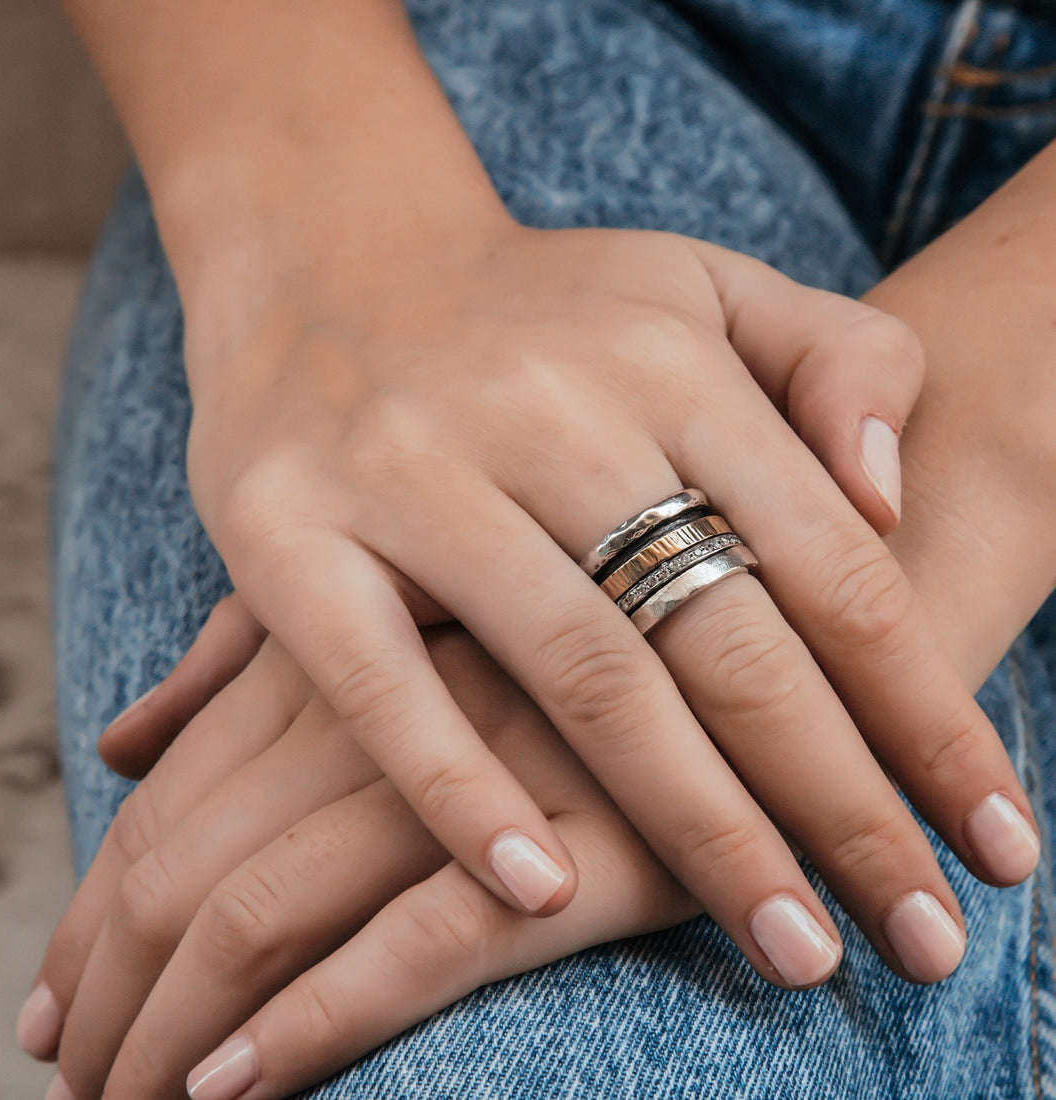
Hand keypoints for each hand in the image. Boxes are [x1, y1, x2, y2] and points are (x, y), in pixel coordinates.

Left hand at [30, 626, 702, 1098]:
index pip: (171, 794)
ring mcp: (492, 770)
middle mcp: (401, 693)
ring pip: (271, 905)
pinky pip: (414, 947)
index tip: (58, 1003)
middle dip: (112, 990)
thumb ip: (248, 657)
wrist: (768, 656)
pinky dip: (310, 1026)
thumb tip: (124, 736)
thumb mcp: (392, 620)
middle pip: (196, 858)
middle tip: (78, 1089)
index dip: (93, 909)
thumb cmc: (569, 642)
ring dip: (176, 1029)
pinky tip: (237, 1089)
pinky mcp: (588, 848)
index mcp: (348, 633)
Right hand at [183, 221, 1030, 970]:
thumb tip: (894, 496)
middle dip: (844, 805)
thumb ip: (836, 361)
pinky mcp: (289, 535)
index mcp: (667, 360)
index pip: (836, 567)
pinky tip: (547, 893)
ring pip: (581, 674)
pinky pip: (382, 686)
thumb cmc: (538, 309)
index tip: (997, 839)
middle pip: (729, 640)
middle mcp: (546, 412)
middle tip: (923, 939)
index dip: (928, 716)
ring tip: (790, 949)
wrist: (329, 260)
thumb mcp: (702, 288)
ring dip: (696, 828)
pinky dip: (462, 794)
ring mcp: (410, 472)